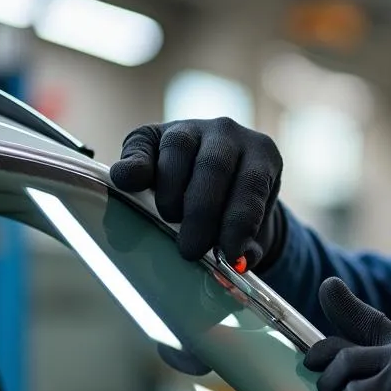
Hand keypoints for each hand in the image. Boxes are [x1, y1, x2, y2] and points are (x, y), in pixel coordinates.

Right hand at [110, 117, 283, 267]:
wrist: (212, 181)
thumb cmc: (236, 206)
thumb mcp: (252, 224)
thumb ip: (250, 243)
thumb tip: (241, 261)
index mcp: (261, 154)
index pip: (252, 185)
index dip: (239, 222)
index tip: (228, 254)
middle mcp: (228, 133)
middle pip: (213, 167)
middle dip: (201, 214)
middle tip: (190, 250)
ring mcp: (189, 128)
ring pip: (178, 150)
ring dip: (171, 193)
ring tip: (170, 220)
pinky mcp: (151, 134)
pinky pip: (140, 145)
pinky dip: (133, 166)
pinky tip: (129, 185)